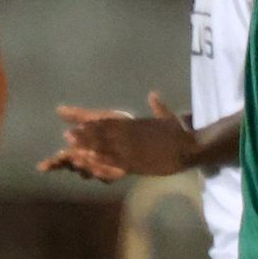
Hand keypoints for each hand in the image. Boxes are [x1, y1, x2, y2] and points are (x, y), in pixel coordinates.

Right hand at [36, 105, 133, 181]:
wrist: (135, 132)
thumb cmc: (112, 125)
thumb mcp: (94, 117)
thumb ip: (77, 115)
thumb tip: (58, 109)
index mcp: (78, 150)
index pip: (61, 159)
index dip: (52, 164)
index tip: (42, 167)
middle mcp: (87, 162)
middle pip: (75, 167)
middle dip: (73, 163)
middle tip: (74, 159)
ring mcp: (100, 169)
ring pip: (89, 172)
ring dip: (87, 167)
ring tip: (88, 159)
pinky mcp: (114, 172)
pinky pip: (107, 176)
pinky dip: (103, 172)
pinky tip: (102, 167)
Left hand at [67, 93, 196, 176]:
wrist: (190, 147)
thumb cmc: (180, 132)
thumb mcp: (168, 116)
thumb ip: (158, 106)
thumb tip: (152, 94)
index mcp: (136, 125)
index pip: (111, 123)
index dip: (94, 125)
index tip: (80, 124)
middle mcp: (131, 136)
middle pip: (104, 135)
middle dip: (85, 135)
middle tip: (68, 135)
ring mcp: (133, 150)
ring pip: (106, 148)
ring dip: (89, 147)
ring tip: (72, 147)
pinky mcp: (137, 164)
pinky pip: (116, 163)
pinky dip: (101, 161)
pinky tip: (90, 162)